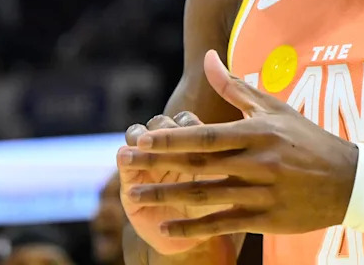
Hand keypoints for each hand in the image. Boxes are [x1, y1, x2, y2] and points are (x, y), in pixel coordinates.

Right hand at [117, 111, 231, 254]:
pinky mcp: (130, 179)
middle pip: (160, 123)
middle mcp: (167, 147)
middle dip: (161, 128)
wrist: (191, 242)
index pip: (186, 121)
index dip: (186, 123)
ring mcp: (146, 160)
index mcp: (191, 142)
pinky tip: (125, 157)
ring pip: (137, 135)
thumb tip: (239, 143)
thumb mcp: (223, 187)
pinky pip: (124, 162)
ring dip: (139, 136)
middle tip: (164, 135)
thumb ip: (226, 166)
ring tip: (141, 143)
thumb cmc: (215, 209)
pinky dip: (125, 158)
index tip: (190, 128)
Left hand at [122, 50, 358, 239]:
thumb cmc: (309, 140)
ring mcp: (263, 192)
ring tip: (136, 197)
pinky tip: (168, 228)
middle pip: (199, 164)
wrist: (351, 182)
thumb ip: (236, 87)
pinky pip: (224, 223)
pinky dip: (194, 227)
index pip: (206, 135)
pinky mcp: (268, 219)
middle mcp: (259, 161)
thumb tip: (207, 57)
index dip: (170, 139)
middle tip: (124, 164)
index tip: (140, 139)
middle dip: (158, 165)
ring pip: (207, 195)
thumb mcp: (276, 109)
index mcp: (258, 132)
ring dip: (168, 197)